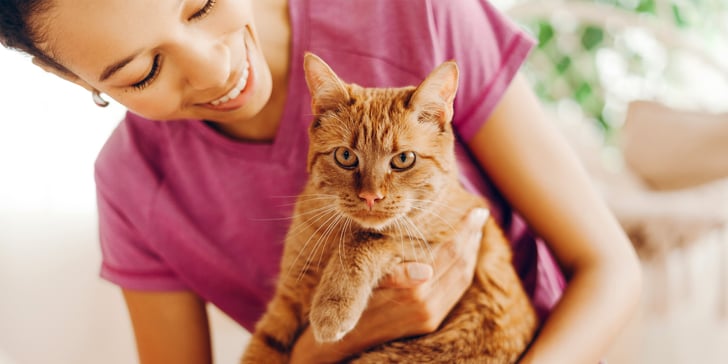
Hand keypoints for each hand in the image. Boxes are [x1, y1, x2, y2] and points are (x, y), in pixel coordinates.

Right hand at [289, 208, 489, 362]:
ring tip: (474, 232)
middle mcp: (428, 305)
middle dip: (472, 239)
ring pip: (462, 279)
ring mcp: (431, 316)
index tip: (477, 211)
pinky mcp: (430, 323)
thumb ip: (397, 275)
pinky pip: (456, 292)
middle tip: (480, 215)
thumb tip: (425, 269)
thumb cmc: (353, 296)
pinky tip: (462, 258)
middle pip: (461, 264)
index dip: (465, 231)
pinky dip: (463, 271)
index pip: (450, 253)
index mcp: (415, 291)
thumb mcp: (368, 280)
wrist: (344, 338)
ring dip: (471, 254)